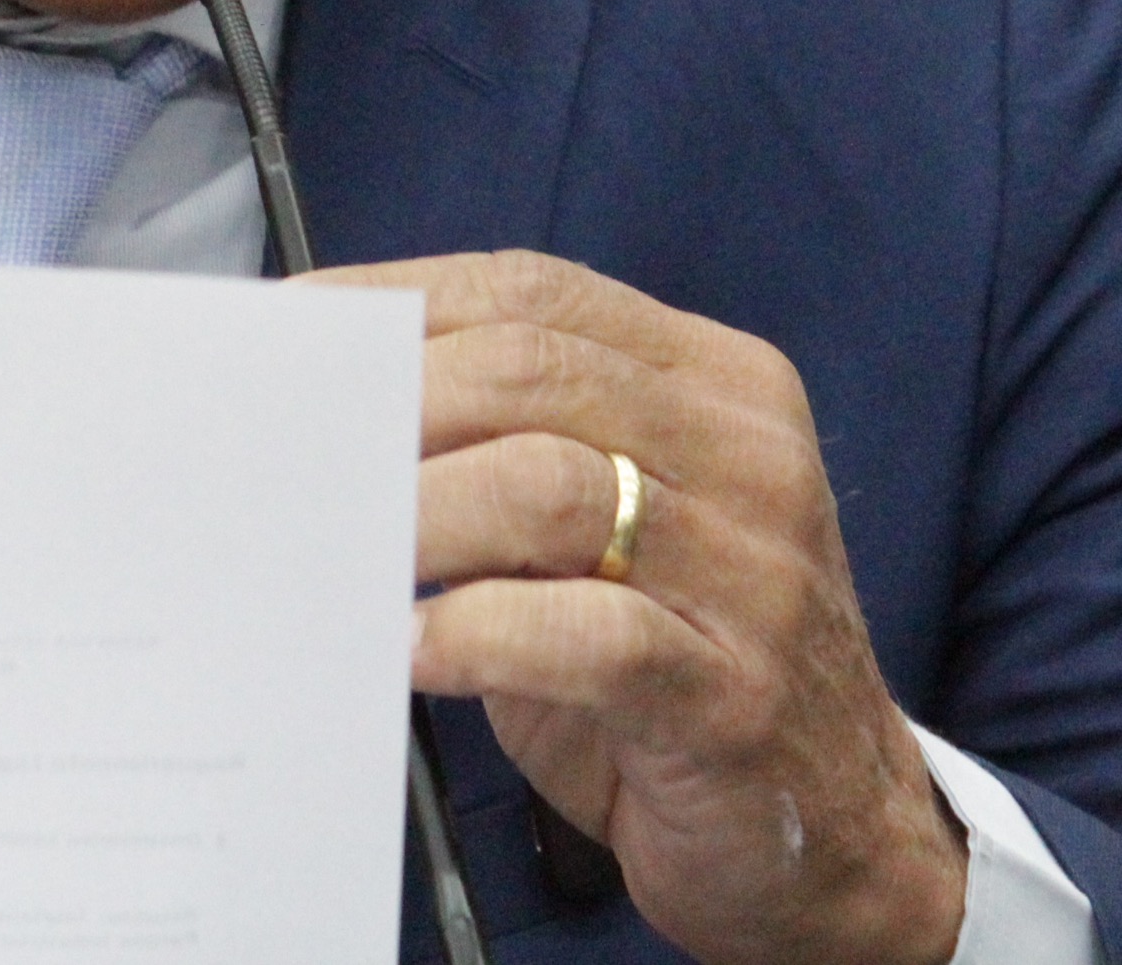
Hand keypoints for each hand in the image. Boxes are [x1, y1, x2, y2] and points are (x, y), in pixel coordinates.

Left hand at [321, 251, 965, 964]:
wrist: (838, 827)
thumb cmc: (680, 658)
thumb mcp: (612, 522)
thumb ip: (510, 445)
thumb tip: (329, 405)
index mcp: (716, 383)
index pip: (533, 294)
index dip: (393, 303)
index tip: (283, 336)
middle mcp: (746, 456)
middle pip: (531, 373)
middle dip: (385, 405)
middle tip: (283, 453)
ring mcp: (751, 575)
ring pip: (550, 488)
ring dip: (415, 514)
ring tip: (334, 549)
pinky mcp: (730, 695)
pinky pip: (586, 637)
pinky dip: (474, 633)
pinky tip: (410, 648)